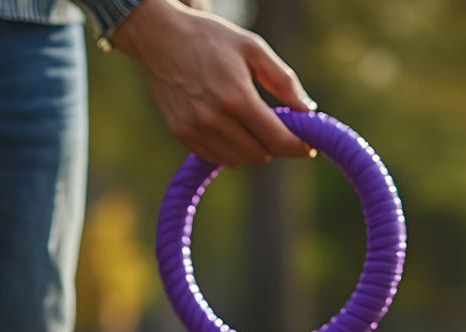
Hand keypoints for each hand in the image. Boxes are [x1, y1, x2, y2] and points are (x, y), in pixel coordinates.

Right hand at [112, 0, 316, 167]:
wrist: (157, 36)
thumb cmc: (209, 38)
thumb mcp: (252, 48)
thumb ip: (283, 80)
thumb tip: (307, 110)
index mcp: (236, 96)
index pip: (276, 139)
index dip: (297, 147)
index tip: (307, 146)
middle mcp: (213, 118)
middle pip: (260, 155)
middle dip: (275, 146)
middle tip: (279, 129)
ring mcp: (193, 128)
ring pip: (239, 160)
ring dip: (253, 149)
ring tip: (253, 125)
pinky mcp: (180, 133)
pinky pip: (217, 157)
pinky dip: (231, 150)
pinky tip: (231, 128)